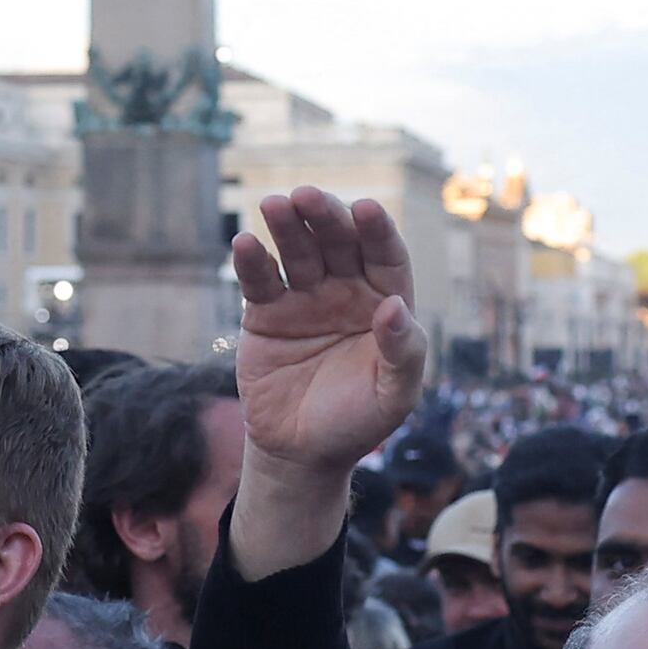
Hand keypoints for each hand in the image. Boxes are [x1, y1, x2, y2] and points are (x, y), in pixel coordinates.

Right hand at [225, 191, 427, 581]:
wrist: (303, 452)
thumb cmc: (359, 420)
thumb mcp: (394, 395)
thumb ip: (403, 352)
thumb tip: (394, 306)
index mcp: (385, 301)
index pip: (385, 256)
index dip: (377, 231)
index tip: (366, 209)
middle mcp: (346, 290)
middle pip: (338, 242)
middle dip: (325, 217)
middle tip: (308, 196)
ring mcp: (304, 297)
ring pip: (297, 251)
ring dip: (287, 226)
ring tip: (275, 205)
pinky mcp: (265, 312)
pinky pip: (260, 280)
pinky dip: (251, 261)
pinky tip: (244, 243)